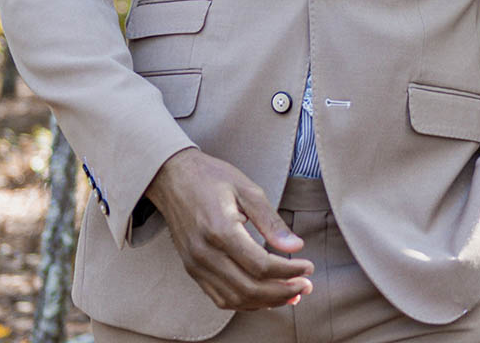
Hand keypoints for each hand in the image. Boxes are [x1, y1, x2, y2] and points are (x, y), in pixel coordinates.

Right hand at [145, 147, 313, 311]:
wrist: (172, 177)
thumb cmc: (211, 177)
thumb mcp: (246, 189)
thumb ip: (270, 221)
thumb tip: (296, 246)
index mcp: (220, 230)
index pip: (261, 265)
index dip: (289, 271)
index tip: (308, 266)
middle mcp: (205, 254)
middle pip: (249, 289)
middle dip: (282, 292)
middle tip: (305, 285)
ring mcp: (195, 265)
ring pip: (234, 299)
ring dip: (266, 302)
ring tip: (290, 294)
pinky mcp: (192, 269)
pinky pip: (219, 298)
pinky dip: (245, 302)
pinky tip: (264, 295)